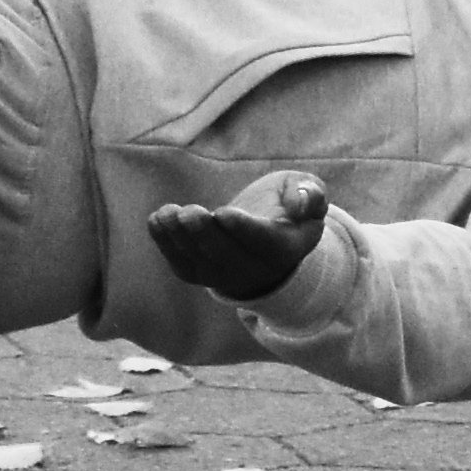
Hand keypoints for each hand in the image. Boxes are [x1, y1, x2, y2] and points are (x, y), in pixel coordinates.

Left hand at [147, 170, 332, 303]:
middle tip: (190, 212)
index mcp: (285, 248)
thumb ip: (311, 194)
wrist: (266, 240)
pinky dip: (166, 243)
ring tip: (168, 214)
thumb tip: (301, 203)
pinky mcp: (200, 274)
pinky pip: (181, 265)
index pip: (263, 243)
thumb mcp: (310, 194)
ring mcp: (224, 276)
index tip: (223, 212)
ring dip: (180, 238)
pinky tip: (158, 219)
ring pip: (200, 263)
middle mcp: (255, 269)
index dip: (243, 229)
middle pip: (226, 255)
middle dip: (204, 234)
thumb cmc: (288, 209)